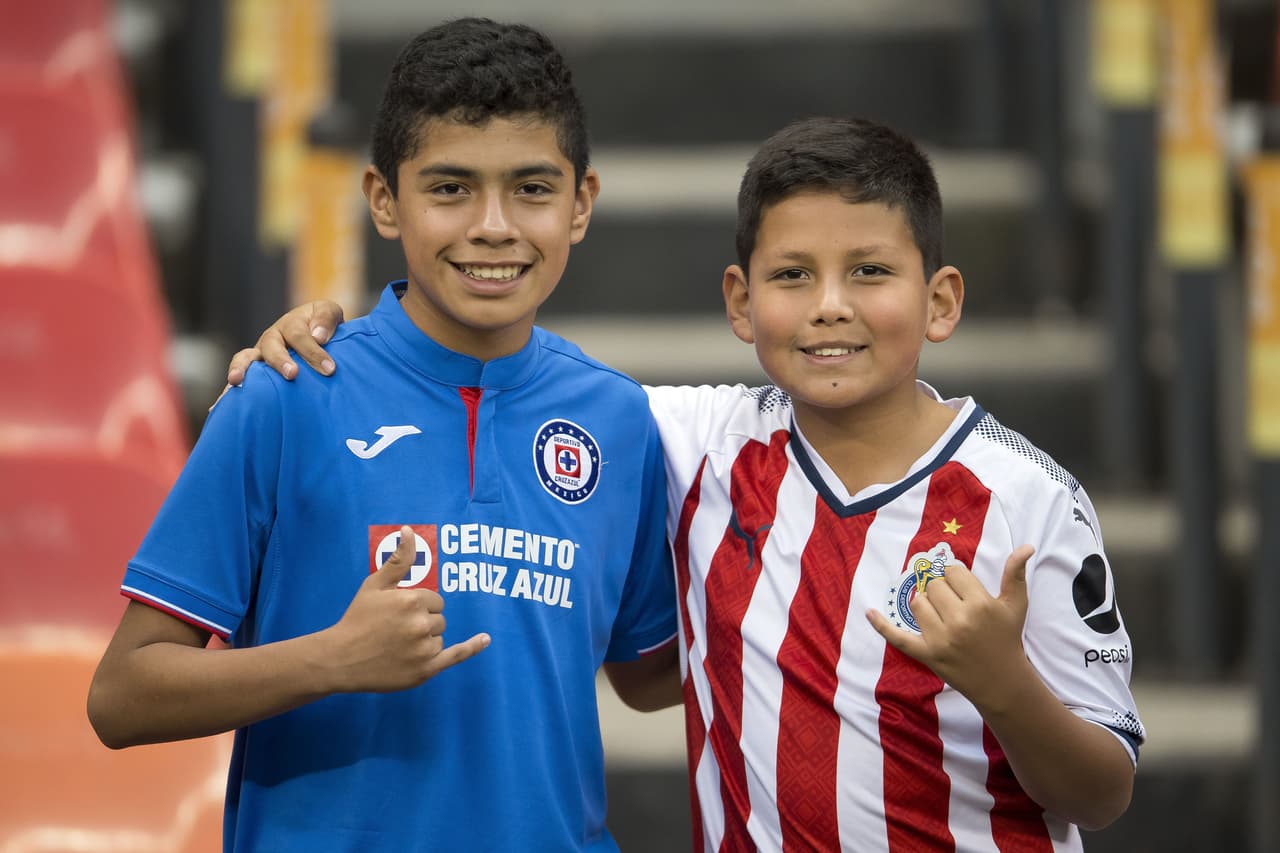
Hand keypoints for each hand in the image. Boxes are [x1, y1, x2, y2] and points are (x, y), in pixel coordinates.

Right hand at [226, 300, 345, 385]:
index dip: (313, 351)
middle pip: (271, 346)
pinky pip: (238, 379)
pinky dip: (227, 391)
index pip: (300, 336)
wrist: (317, 335)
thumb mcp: (329, 312)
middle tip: (292, 374)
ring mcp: (260, 355)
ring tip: (236, 381)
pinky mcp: (254, 372)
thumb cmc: (323, 326)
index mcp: (291, 324)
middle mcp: (272, 338)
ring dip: (240, 369)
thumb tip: (319, 336)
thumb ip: (326, 319)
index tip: (329, 368)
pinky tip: (219, 406)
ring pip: (245, 358)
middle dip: (280, 361)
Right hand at [324, 526, 488, 692]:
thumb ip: (398, 560)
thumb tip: (409, 530)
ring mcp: (425, 649)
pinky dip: (473, 647)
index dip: (418, 606)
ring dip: (426, 640)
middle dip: (422, 622)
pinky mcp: (425, 670)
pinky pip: (457, 655)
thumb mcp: (375, 585)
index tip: (398, 614)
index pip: (435, 601)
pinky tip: (486, 639)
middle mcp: (422, 624)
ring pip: (440, 638)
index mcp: (413, 600)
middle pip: (439, 619)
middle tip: (395, 631)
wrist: (340, 659)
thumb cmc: (357, 619)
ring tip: (397, 645)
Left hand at [867, 545, 1034, 709]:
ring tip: (941, 614)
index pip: (953, 572)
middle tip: (955, 604)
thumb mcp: (1015, 605)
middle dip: (943, 590)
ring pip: (918, 603)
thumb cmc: (1007, 638)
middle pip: (934, 585)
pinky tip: (869, 612)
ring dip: (925, 604)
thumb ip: (1016, 574)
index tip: (965, 590)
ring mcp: (940, 639)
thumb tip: (1026, 547)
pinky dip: (882, 625)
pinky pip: (898, 637)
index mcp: (981, 604)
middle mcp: (959, 620)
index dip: (958, 578)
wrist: (1002, 681)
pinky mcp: (927, 654)